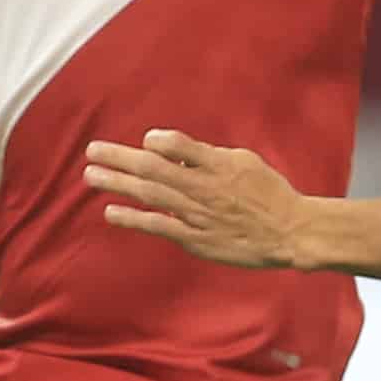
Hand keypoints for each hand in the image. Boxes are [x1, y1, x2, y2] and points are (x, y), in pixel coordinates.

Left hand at [84, 130, 307, 267]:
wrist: (290, 232)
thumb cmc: (270, 194)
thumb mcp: (246, 162)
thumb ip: (210, 157)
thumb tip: (177, 151)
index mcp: (218, 164)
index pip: (178, 145)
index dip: (158, 142)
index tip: (146, 142)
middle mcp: (204, 187)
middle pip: (154, 167)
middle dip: (120, 158)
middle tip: (92, 150)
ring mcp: (197, 214)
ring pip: (150, 194)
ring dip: (118, 183)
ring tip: (91, 175)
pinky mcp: (196, 238)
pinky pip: (159, 226)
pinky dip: (133, 218)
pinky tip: (111, 211)